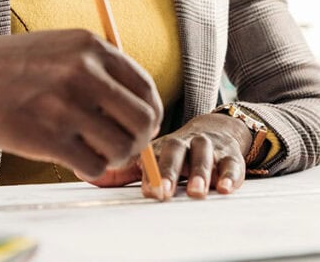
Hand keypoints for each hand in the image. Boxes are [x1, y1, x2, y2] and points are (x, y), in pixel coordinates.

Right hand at [0, 30, 163, 178]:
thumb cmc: (19, 66)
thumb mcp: (64, 48)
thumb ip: (102, 72)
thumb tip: (143, 113)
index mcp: (92, 48)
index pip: (146, 89)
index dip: (150, 114)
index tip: (141, 126)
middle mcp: (83, 73)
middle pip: (143, 121)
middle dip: (139, 140)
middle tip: (124, 145)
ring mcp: (65, 106)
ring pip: (122, 148)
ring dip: (115, 158)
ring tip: (97, 152)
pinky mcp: (48, 138)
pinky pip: (94, 166)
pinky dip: (91, 169)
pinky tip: (77, 161)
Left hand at [81, 112, 252, 199]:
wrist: (218, 128)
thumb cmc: (178, 149)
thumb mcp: (154, 154)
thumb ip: (124, 168)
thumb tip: (86, 173)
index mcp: (163, 142)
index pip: (153, 153)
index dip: (149, 169)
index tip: (146, 189)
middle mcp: (184, 141)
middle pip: (177, 151)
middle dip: (170, 172)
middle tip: (163, 191)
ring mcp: (208, 147)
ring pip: (204, 155)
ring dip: (201, 173)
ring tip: (197, 192)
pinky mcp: (231, 154)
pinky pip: (232, 163)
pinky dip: (230, 175)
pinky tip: (225, 188)